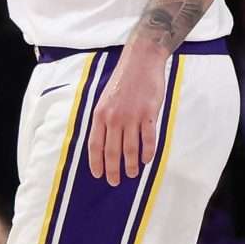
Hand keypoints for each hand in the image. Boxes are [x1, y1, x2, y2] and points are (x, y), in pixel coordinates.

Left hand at [85, 49, 169, 187]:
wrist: (140, 62)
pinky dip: (148, 152)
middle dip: (113, 170)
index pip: (95, 145)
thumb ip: (104, 120)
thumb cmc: (122, 81)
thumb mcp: (104, 99)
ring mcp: (132, 116)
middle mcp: (114, 118)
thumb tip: (103, 142)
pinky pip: (148, 139)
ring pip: (130, 149)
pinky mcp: (149, 114)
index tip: (99, 175)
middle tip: (115, 182)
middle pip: (112, 151)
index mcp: (100, 115)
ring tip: (132, 174)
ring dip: (131, 165)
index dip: (96, 162)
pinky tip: (147, 160)